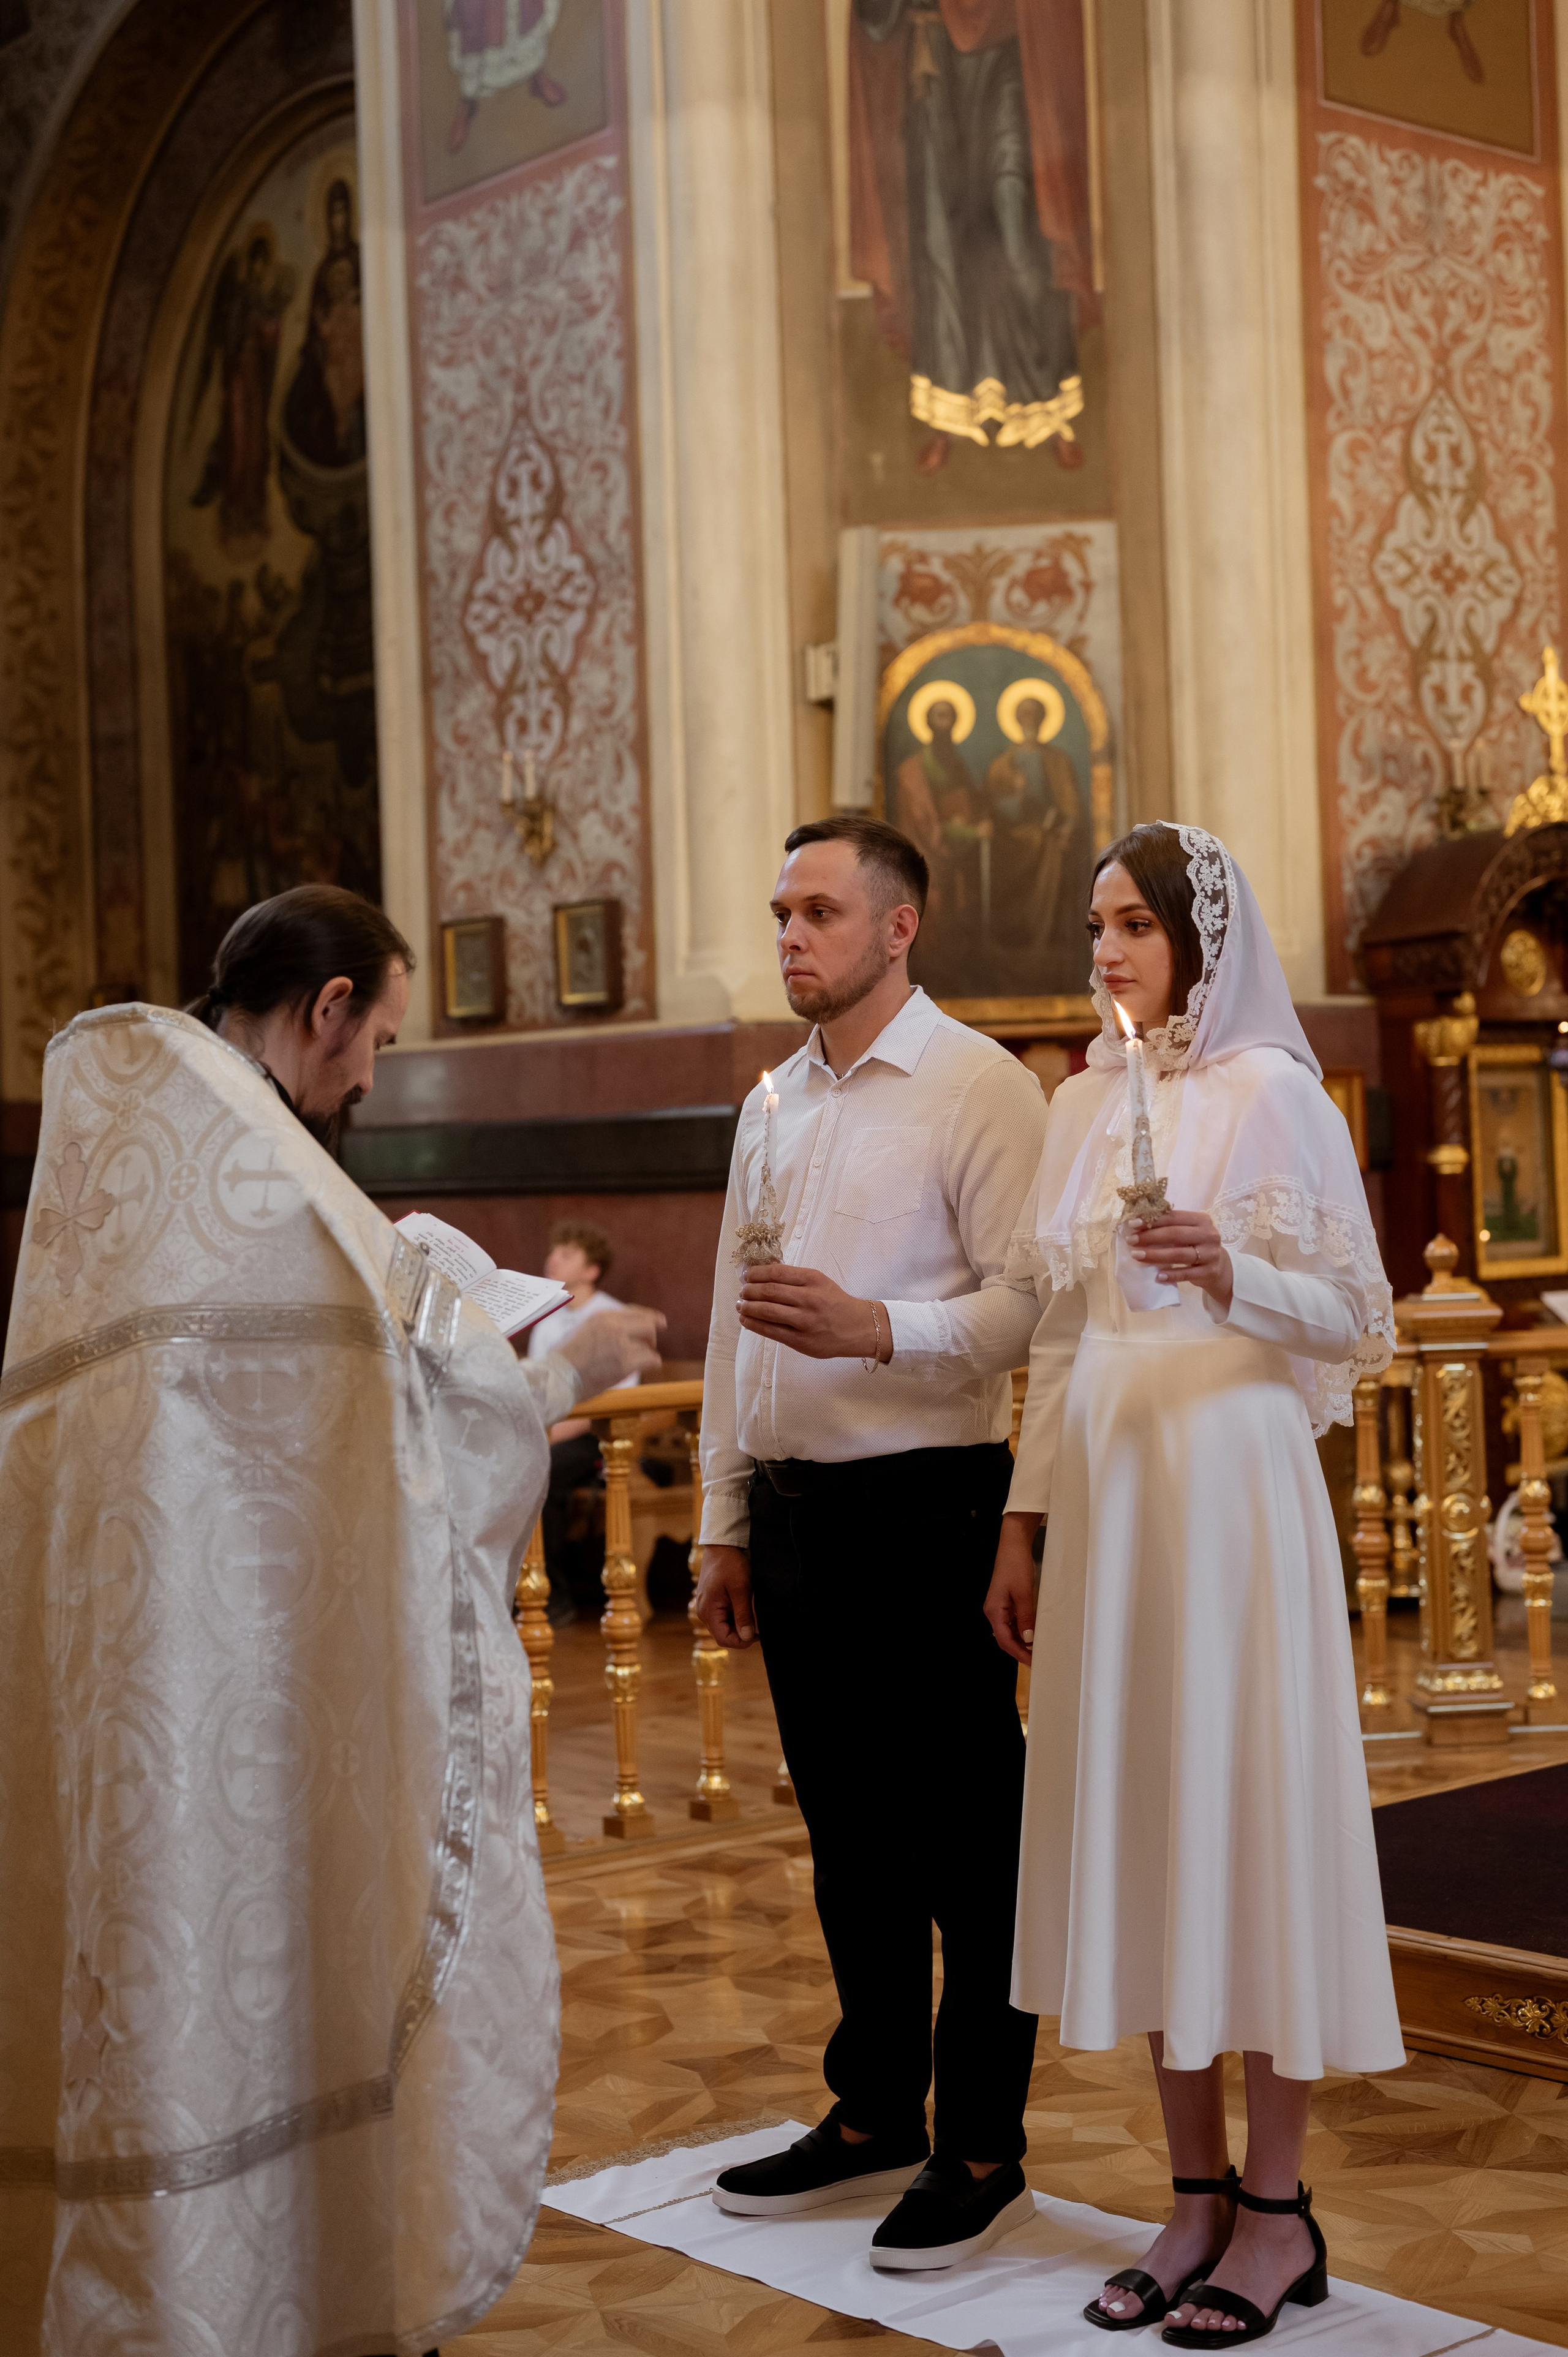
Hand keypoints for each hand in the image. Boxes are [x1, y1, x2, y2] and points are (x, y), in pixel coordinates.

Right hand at [553, 1305, 664, 1399]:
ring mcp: (620, 1343)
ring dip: (648, 1354)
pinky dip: (651, 1364)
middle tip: (647, 1348)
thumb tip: (633, 1331)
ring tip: (638, 1363)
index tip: (661, 1322)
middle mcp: (613, 1326)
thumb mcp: (586, 1332)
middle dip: (651, 1337)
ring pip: (650, 1344)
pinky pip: (651, 1359)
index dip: (650, 1317)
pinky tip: (645, 1368)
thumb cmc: (569, 1361)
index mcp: (602, 1317)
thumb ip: (608, 1328)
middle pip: (648, 1324)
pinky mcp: (625, 1362)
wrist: (559, 1378)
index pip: (634, 1311)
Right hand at [695, 1545, 756, 1647]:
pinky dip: (734, 1616)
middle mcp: (703, 1611)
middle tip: (758, 1624)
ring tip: (751, 1611)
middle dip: (741, 1633)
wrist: (721, 1545)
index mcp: (708, 1611)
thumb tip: (747, 1637)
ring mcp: (706, 1606)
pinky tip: (744, 1606)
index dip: (741, 1641)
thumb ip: (743, 1615)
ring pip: (724, 1626)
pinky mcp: (711, 1601)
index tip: (757, 1634)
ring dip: (738, 1623)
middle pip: (723, 1634)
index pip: (723, 1639)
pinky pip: (722, 1616)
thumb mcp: (741, 1589)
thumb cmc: (730, 1564)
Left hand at [738, 1264, 892, 1361]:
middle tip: (742, 1292)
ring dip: (748, 1307)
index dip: (756, 1273)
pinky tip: (746, 1320)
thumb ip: (795, 1279)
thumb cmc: (836, 1303)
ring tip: (741, 1306)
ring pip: (768, 1311)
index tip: (747, 1275)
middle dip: (749, 1291)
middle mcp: (809, 1299)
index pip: (776, 1272)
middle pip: (769, 1291)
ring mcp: (805, 1321)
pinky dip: (754, 1324)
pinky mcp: (801, 1341)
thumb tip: (762, 1276)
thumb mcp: (820, 1282)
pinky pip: (772, 1331)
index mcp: (813, 1279)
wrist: (859, 1328)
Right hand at [985, 1513, 1039, 1665]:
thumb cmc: (1016, 1566)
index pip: (1004, 1640)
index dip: (1019, 1653)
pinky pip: (1012, 1621)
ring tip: (1036, 1649)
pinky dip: (1021, 1630)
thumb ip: (1025, 1617)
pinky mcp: (1005, 1602)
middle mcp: (993, 1611)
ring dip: (1021, 1641)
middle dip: (1020, 1650)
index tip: (1033, 1662)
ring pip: (1008, 1631)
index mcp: (993, 1611)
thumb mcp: (1023, 1593)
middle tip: (1036, 1659)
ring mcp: (999, 1607)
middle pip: (1005, 1638)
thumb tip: (1028, 1638)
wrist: (1014, 1545)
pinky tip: (1032, 1633)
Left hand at [1127, 1209, 1232, 1312]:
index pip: (1174, 1217)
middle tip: (1131, 1241)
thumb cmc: (1197, 1245)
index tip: (1133, 1224)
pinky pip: (1186, 1274)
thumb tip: (1138, 1224)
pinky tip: (1157, 1276)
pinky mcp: (1209, 1272)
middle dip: (1150, 1237)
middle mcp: (1209, 1235)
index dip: (1152, 1220)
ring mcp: (1211, 1254)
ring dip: (1155, 1255)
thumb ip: (1171, 1226)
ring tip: (1137, 1256)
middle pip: (1175, 1234)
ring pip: (1179, 1254)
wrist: (1220, 1266)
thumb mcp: (1189, 1231)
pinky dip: (1171, 1275)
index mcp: (1202, 1220)